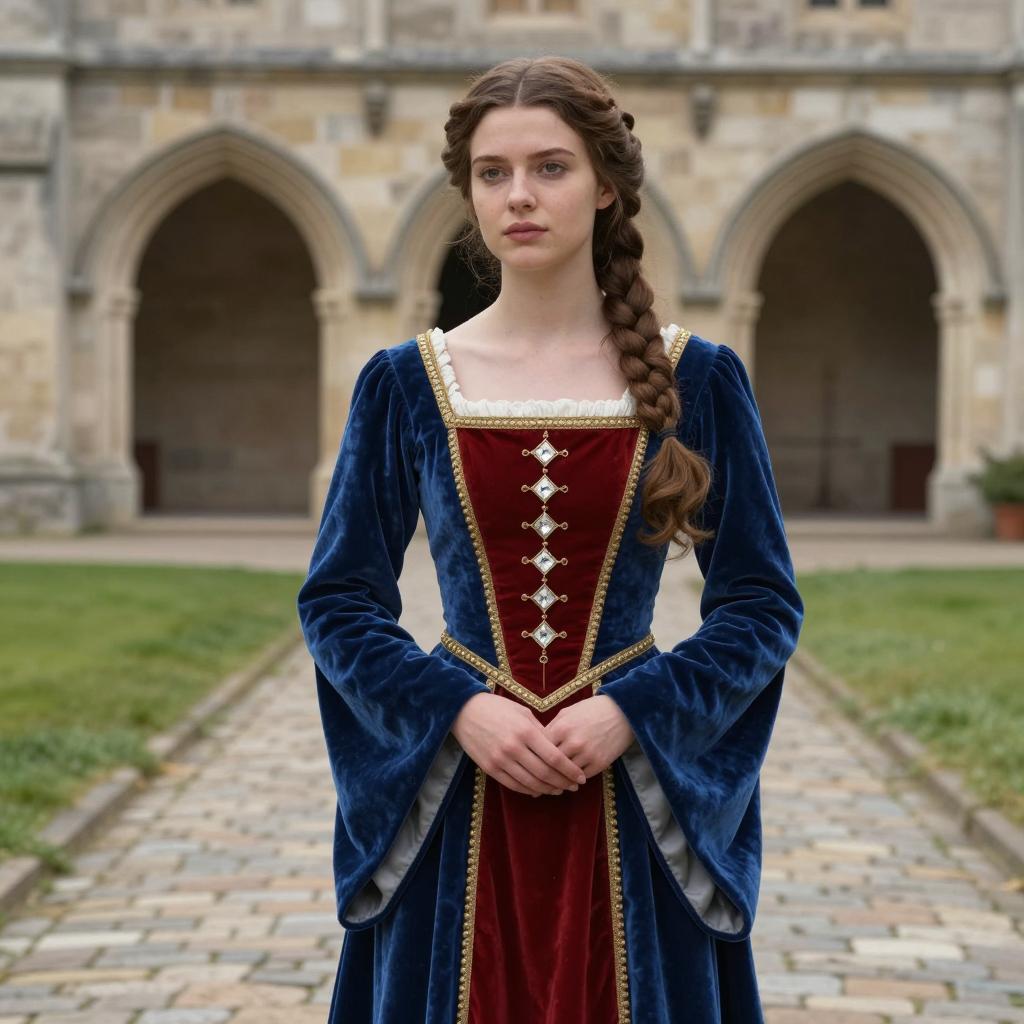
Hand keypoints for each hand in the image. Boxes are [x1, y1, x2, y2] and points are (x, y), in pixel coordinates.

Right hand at [451, 692, 588, 797]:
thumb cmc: (497, 708)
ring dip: (548, 789)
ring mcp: (500, 760)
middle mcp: (514, 747)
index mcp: (525, 731)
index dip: (570, 770)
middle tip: (574, 787)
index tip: (580, 777)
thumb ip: (540, 731)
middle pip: (545, 773)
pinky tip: (539, 790)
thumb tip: (558, 748)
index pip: (554, 757)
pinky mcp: (490, 768)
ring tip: (559, 790)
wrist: (465, 711)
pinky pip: (514, 785)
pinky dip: (529, 790)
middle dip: (563, 782)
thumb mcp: (522, 713)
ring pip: (530, 783)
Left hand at [542, 695, 634, 779]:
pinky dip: (575, 780)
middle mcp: (573, 743)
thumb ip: (551, 728)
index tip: (530, 764)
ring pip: (565, 775)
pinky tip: (570, 780)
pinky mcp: (600, 763)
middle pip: (551, 766)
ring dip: (559, 780)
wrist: (621, 711)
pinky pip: (582, 777)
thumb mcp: (566, 712)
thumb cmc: (590, 710)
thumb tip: (537, 745)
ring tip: (553, 783)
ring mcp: (587, 754)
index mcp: (561, 728)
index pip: (539, 750)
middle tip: (538, 780)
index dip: (533, 758)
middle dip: (543, 773)